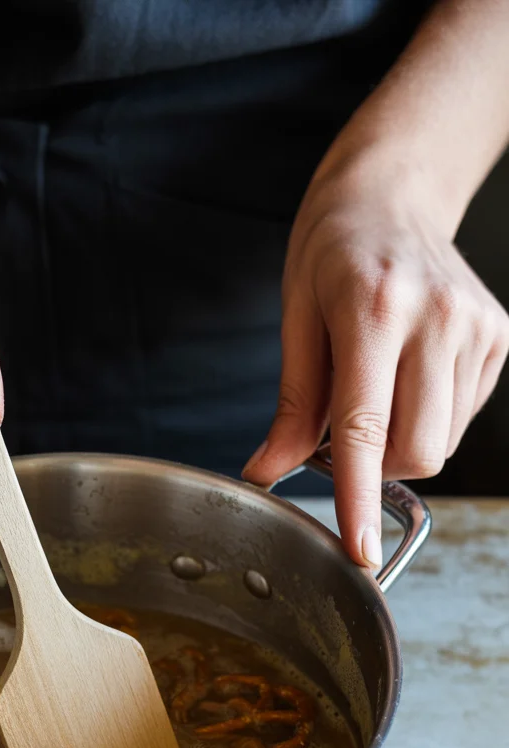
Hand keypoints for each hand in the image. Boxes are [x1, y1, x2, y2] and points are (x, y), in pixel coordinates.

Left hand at [243, 160, 508, 566]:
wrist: (394, 192)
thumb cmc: (333, 249)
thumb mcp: (295, 316)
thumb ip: (292, 404)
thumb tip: (268, 471)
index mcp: (374, 309)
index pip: (366, 428)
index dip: (358, 496)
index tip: (357, 548)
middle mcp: (436, 318)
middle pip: (417, 451)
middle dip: (376, 465)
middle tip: (345, 427)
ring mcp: (476, 327)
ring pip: (441, 443)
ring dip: (401, 442)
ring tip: (378, 387)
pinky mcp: (498, 337)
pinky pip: (461, 418)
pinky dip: (427, 417)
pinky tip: (409, 374)